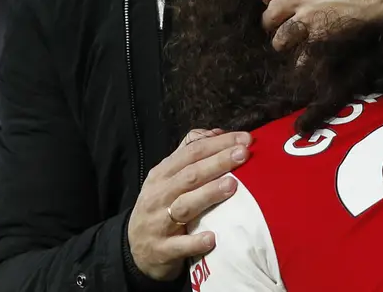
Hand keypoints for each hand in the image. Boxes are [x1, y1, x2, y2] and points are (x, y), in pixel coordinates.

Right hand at [127, 129, 250, 280]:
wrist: (137, 249)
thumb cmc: (160, 207)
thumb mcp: (167, 177)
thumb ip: (189, 153)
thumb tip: (216, 132)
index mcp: (162, 174)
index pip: (191, 153)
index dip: (218, 144)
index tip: (245, 139)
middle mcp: (159, 195)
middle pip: (190, 175)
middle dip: (218, 162)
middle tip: (243, 154)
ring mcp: (159, 223)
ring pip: (185, 206)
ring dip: (208, 194)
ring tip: (232, 185)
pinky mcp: (162, 249)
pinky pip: (179, 245)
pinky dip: (195, 242)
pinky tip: (212, 238)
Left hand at [261, 0, 382, 50]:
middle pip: (271, 12)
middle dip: (270, 17)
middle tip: (275, 20)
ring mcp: (309, 19)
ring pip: (281, 35)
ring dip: (279, 38)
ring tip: (283, 40)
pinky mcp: (323, 36)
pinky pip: (304, 53)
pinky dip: (299, 59)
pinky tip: (299, 62)